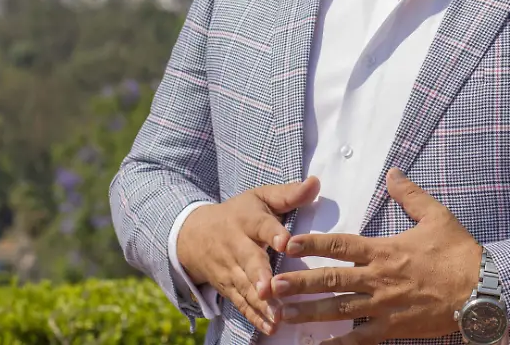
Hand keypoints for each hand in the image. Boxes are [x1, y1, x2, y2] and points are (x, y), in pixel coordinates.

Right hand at [177, 176, 319, 335]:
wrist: (193, 234)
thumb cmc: (239, 214)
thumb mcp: (260, 197)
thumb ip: (288, 194)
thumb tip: (316, 183)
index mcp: (248, 220)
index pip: (262, 225)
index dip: (273, 233)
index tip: (286, 242)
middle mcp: (237, 245)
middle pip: (249, 260)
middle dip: (259, 275)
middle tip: (270, 288)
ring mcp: (230, 269)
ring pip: (245, 287)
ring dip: (260, 303)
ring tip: (277, 317)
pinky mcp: (227, 287)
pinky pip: (240, 303)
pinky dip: (254, 317)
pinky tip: (270, 328)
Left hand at [271, 169, 481, 344]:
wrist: (483, 290)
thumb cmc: (460, 253)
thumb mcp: (437, 216)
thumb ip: (410, 195)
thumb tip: (392, 173)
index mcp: (384, 250)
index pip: (340, 245)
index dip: (312, 244)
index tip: (288, 243)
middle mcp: (378, 279)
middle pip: (331, 280)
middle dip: (300, 282)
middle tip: (273, 284)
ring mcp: (384, 306)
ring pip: (338, 311)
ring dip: (309, 313)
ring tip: (282, 315)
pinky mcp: (393, 328)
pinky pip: (360, 340)